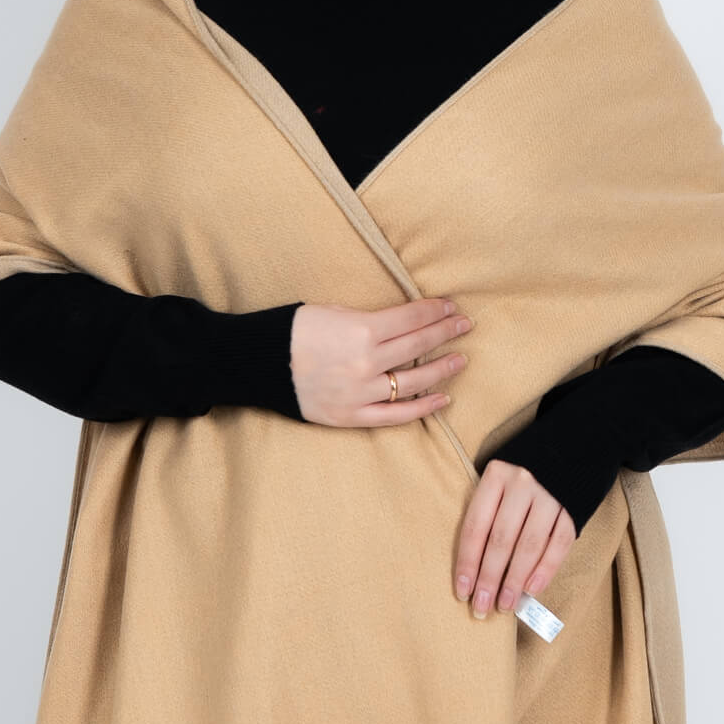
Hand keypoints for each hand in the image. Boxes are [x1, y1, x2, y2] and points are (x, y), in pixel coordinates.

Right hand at [291, 297, 472, 427]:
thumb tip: (401, 321)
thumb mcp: (332, 312)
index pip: (412, 319)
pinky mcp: (352, 415)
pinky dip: (422, 408)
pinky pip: (396, 415)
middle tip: (465, 326)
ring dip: (442, 369)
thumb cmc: (293, 331)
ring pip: (414, 382)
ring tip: (460, 360)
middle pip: (418, 346)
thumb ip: (369, 319)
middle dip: (446, 333)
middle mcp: (367, 363)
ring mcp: (362, 392)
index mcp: (362, 331)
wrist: (258, 364)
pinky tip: (442, 399)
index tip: (451, 307)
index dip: (435, 311)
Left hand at [454, 461, 575, 618]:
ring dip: (515, 580)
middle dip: (489, 578)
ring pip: (528, 545)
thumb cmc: (527, 469)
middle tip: (481, 608)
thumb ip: (489, 513)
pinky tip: (532, 589)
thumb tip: (477, 568)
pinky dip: (545, 569)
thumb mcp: (501, 478)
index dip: (467, 562)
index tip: (462, 591)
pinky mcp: (573, 507)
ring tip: (505, 604)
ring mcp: (550, 495)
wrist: (576, 442)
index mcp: (495, 476)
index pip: (475, 526)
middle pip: (500, 540)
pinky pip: (558, 544)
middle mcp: (522, 484)